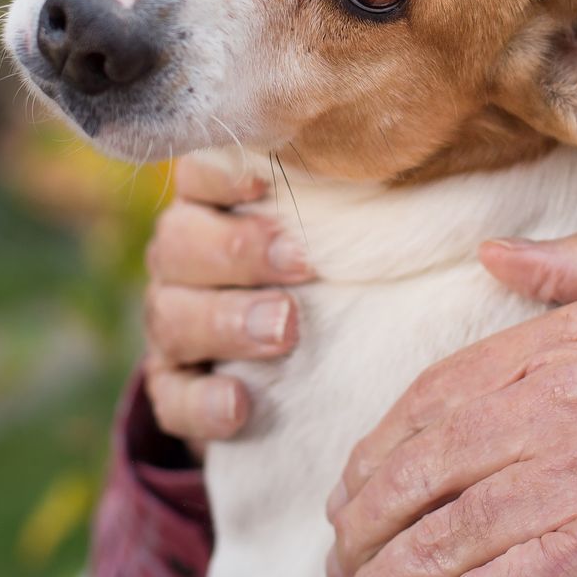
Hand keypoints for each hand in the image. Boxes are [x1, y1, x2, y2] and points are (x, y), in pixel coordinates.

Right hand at [141, 159, 315, 447]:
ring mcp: (169, 320)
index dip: (222, 174)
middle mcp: (181, 256)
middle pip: (179, 242)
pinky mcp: (171, 385)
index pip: (198, 174)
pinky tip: (239, 405)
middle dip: (240, 251)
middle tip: (301, 264)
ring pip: (171, 316)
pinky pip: (171, 394)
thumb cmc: (324, 271)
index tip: (265, 183)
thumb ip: (343, 204)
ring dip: (227, 324)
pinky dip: (203, 401)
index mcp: (212, 203)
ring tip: (284, 331)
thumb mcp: (329, 232)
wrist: (298, 366)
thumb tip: (406, 172)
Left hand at [327, 231, 576, 576]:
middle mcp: (566, 398)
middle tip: (347, 544)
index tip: (361, 481)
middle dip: (369, 513)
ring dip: (391, 564)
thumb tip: (493, 255)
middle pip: (424, 464)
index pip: (440, 393)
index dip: (386, 445)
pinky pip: (496, 574)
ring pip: (444, 530)